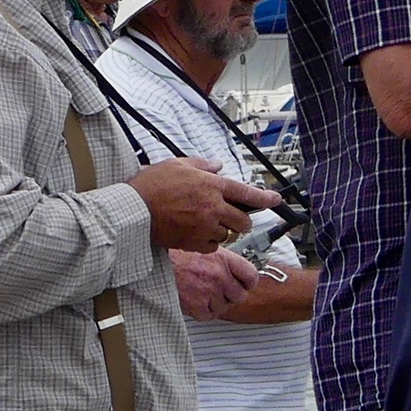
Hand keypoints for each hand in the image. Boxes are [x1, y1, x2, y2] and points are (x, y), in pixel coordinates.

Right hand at [130, 157, 279, 251]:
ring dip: (223, 230)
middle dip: (241, 219)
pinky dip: (209, 242)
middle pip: (243, 221)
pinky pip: (213, 246)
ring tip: (206, 222)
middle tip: (231, 215)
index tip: (275, 200)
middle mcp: (213, 207)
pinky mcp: (195, 243)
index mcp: (212, 185)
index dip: (265, 198)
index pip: (247, 193)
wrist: (134, 210)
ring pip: (228, 235)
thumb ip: (202, 165)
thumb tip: (217, 166)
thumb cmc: (153, 185)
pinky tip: (196, 233)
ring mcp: (205, 227)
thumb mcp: (178, 164)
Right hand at [171, 248, 257, 319]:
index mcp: (223, 259)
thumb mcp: (204, 249)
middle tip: (220, 290)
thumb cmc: (175, 255)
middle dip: (231, 295)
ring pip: (224, 307)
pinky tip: (197, 301)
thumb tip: (236, 273)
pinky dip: (204, 311)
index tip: (243, 283)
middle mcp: (219, 275)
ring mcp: (208, 292)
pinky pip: (210, 315)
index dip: (247, 282)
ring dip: (216, 303)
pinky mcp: (196, 306)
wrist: (153, 263)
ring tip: (203, 293)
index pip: (251, 276)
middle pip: (240, 295)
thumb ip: (223, 261)